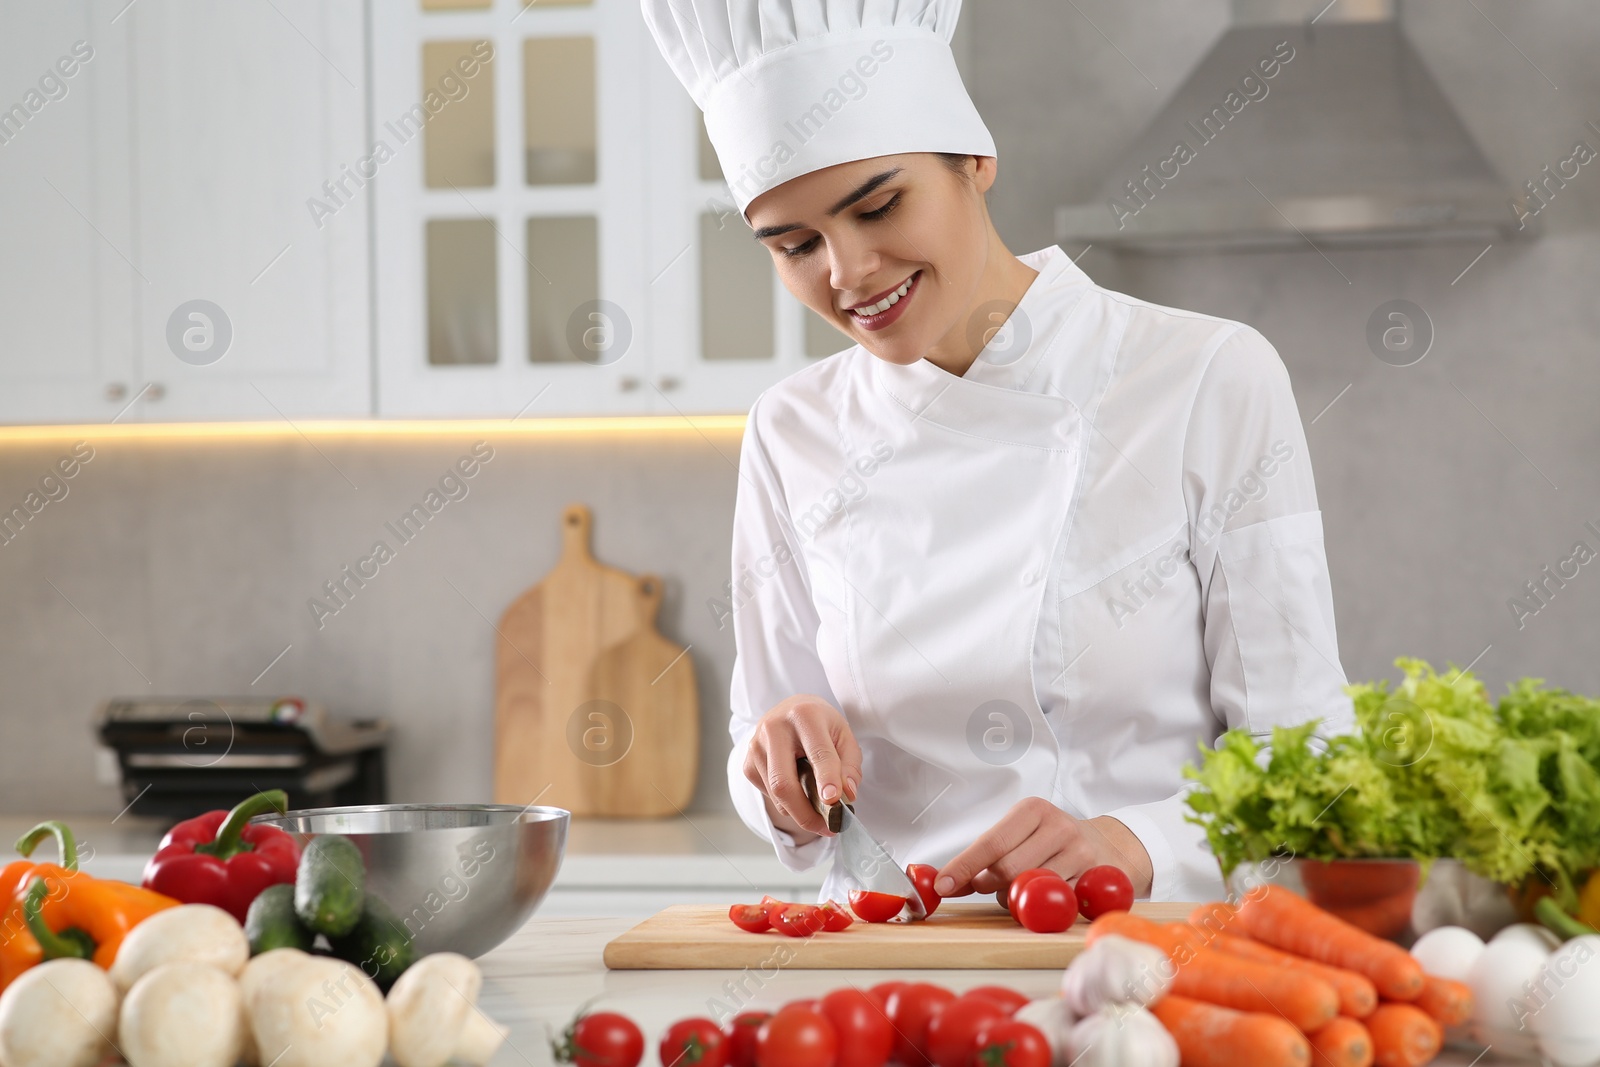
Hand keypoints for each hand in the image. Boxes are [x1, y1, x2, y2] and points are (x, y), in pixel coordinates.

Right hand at [742, 694, 861, 841]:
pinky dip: (786, 803)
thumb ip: (850, 766)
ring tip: (818, 810)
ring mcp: (755, 746)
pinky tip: (798, 790)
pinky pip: (768, 795)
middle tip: (827, 827)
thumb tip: (846, 795)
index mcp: (804, 716)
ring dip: (799, 811)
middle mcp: (774, 728)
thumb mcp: (844, 736)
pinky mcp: (747, 763)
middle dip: (805, 812)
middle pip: (784, 782)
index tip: (834, 801)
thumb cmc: (820, 725)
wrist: (791, 710)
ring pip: (776, 794)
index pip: (817, 752)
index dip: (826, 779)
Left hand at [933, 797, 1153, 898]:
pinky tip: (1046, 895)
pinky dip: (1042, 905)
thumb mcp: (1021, 834)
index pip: (992, 842)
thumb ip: (985, 857)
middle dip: (990, 885)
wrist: (1110, 845)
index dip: (964, 866)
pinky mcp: (1096, 880)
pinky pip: (1056, 903)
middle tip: (990, 886)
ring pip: (1032, 889)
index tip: (943, 885)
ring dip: (1017, 897)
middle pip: (1009, 870)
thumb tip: (944, 882)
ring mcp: (1081, 854)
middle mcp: (1059, 827)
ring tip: (1024, 886)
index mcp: (1033, 810)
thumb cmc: (1053, 841)